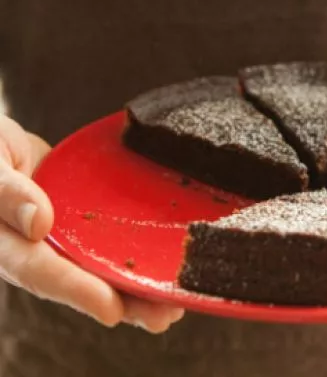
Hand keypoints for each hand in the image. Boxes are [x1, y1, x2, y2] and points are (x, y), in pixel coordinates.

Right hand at [0, 115, 183, 332]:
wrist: (2, 144)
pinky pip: (109, 251)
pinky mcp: (82, 233)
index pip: (41, 271)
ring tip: (173, 308)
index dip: (77, 291)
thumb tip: (38, 222)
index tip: (111, 308)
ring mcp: (62, 243)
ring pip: (99, 273)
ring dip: (136, 292)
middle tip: (160, 318)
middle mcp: (36, 250)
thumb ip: (6, 190)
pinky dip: (137, 264)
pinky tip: (167, 276)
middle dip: (122, 303)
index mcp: (5, 242)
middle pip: (80, 283)